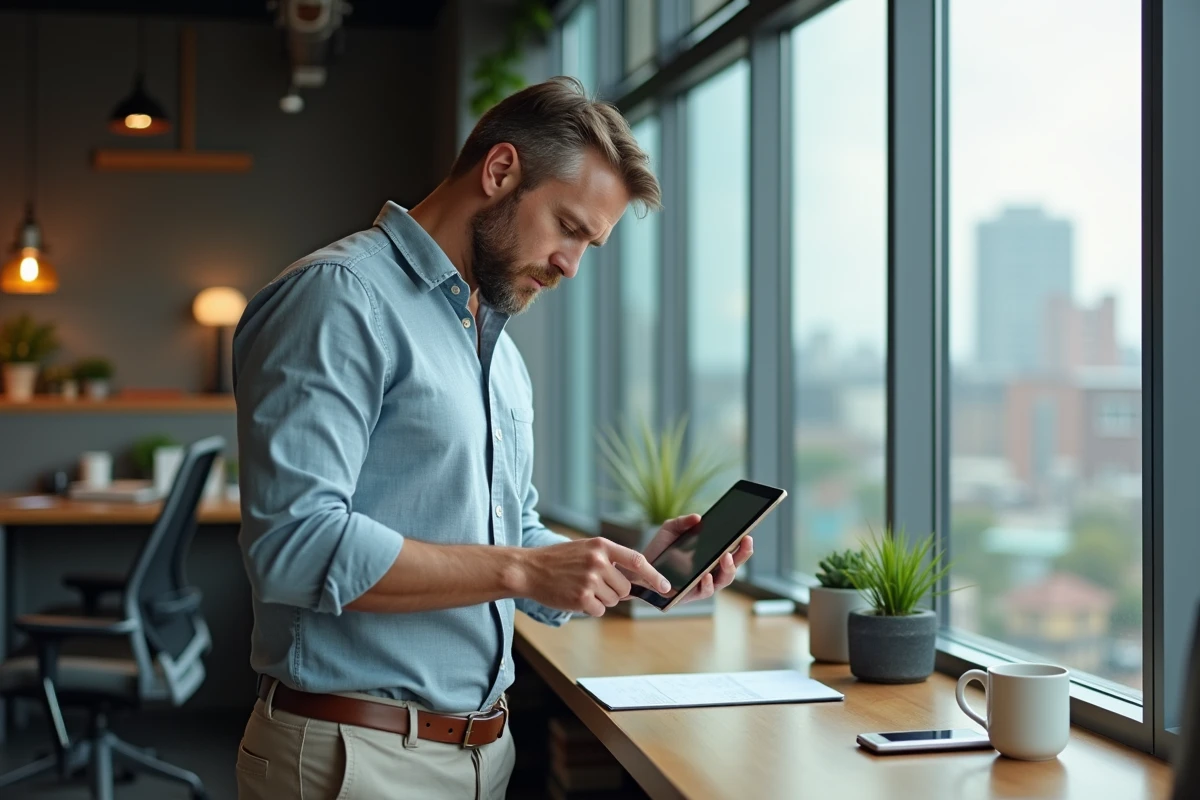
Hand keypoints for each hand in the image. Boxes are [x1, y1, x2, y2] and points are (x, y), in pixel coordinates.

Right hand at [517, 537, 671, 616]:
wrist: (529, 569)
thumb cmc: (558, 560)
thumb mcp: (586, 550)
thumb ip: (610, 561)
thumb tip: (635, 583)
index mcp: (602, 545)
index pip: (637, 560)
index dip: (654, 575)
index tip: (665, 586)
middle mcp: (598, 561)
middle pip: (625, 587)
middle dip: (615, 591)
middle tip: (594, 585)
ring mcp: (590, 579)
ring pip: (613, 600)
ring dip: (601, 599)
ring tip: (580, 588)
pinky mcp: (581, 597)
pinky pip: (599, 610)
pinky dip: (590, 608)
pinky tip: (574, 597)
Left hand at [629, 514, 754, 605]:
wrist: (640, 569)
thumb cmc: (659, 549)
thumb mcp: (670, 529)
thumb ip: (683, 522)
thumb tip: (698, 517)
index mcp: (710, 554)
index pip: (732, 548)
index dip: (742, 542)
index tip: (748, 532)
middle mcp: (711, 569)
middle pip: (734, 563)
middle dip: (743, 553)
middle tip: (746, 540)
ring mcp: (703, 582)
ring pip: (725, 579)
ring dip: (729, 568)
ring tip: (726, 557)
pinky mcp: (692, 594)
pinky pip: (706, 591)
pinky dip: (708, 583)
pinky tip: (706, 575)